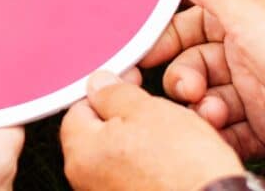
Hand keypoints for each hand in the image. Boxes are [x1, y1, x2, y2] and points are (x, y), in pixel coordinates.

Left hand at [60, 71, 243, 190]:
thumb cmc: (185, 168)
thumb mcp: (149, 111)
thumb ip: (115, 94)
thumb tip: (99, 84)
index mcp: (81, 153)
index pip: (79, 108)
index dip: (106, 91)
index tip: (130, 83)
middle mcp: (87, 181)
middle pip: (100, 134)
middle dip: (128, 118)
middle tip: (157, 112)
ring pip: (123, 155)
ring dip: (145, 142)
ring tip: (175, 140)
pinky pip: (138, 176)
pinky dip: (154, 167)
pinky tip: (178, 163)